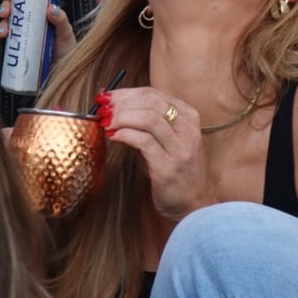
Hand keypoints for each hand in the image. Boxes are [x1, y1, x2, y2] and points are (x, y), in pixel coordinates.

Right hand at [0, 0, 76, 59]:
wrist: (63, 72)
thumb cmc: (68, 50)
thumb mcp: (66, 33)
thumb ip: (61, 21)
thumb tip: (52, 7)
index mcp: (42, 12)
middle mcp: (31, 19)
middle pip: (14, 7)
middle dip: (6, 6)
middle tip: (5, 12)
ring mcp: (24, 32)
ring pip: (7, 20)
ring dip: (1, 21)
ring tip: (3, 30)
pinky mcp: (18, 45)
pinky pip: (5, 35)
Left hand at [98, 87, 209, 222]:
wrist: (194, 204)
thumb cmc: (176, 171)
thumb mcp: (167, 141)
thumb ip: (148, 123)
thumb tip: (115, 108)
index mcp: (189, 117)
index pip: (154, 94)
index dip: (126, 93)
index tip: (108, 97)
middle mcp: (188, 130)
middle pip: (151, 102)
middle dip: (122, 103)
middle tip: (104, 108)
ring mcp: (180, 148)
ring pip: (148, 118)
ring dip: (122, 117)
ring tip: (107, 122)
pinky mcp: (169, 167)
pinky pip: (144, 141)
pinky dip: (126, 134)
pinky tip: (114, 136)